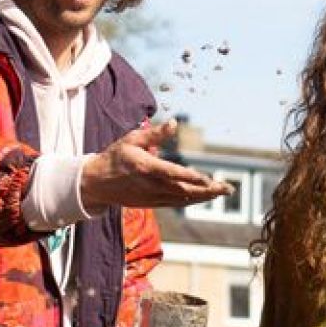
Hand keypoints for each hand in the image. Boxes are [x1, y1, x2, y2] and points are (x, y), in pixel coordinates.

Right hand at [79, 119, 234, 211]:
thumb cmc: (115, 157)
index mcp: (145, 168)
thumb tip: (174, 123)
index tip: (209, 180)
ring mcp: (152, 197)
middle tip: (228, 189)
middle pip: (184, 190)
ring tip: (222, 191)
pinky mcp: (152, 203)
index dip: (191, 178)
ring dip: (204, 196)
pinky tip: (205, 196)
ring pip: (183, 198)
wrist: (97, 183)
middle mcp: (151, 185)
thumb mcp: (132, 139)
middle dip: (207, 190)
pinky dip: (192, 199)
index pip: (172, 174)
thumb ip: (154, 134)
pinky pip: (176, 202)